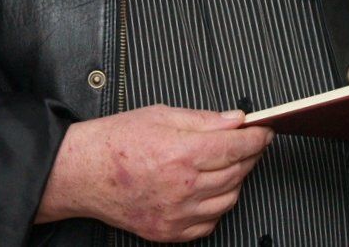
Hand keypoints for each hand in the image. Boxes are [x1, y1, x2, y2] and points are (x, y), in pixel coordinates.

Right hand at [35, 104, 273, 241]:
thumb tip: (236, 119)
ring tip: (228, 163)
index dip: (257, 137)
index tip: (264, 131)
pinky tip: (210, 188)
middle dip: (249, 154)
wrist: (83, 173)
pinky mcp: (170, 232)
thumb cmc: (116, 141)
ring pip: (229, 198)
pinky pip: (210, 222)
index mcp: (181, 153)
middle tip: (249, 142)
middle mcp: (182, 187)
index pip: (236, 146)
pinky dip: (218, 204)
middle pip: (237, 172)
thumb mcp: (161, 115)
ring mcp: (177, 214)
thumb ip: (204, 119)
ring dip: (237, 179)